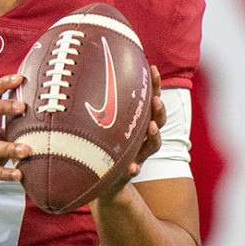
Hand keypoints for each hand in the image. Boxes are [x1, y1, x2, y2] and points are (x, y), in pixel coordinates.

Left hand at [95, 64, 165, 202]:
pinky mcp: (129, 171)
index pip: (149, 100)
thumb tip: (85, 67)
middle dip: (159, 109)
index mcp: (137, 121)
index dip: (154, 85)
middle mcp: (142, 136)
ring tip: (152, 127)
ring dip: (154, 136)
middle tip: (155, 100)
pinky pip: (134, 170)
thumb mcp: (101, 121)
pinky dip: (133, 169)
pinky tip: (133, 168)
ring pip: (153, 144)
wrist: (103, 178)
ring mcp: (139, 154)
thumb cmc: (101, 143)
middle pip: (158, 120)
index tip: (153, 68)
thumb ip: (98, 102)